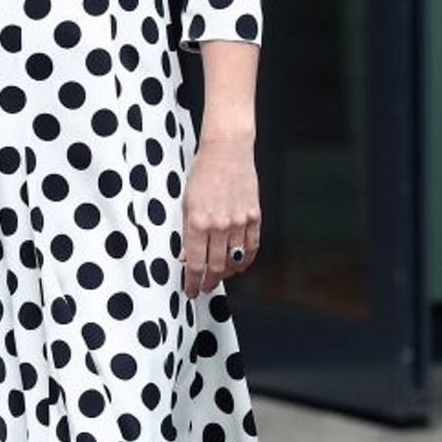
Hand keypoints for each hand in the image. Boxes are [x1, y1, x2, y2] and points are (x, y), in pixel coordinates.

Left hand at [182, 136, 260, 297]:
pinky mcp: (254, 216)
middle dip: (208, 282)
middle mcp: (220, 225)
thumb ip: (187, 232)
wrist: (227, 151)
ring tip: (219, 277)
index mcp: (198, 222)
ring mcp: (240, 222)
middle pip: (215, 267)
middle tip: (204, 288)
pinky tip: (239, 265)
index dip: (192, 282)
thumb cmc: (203, 173)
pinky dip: (246, 260)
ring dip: (226, 274)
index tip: (190, 290)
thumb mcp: (186, 203)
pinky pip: (252, 247)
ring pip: (235, 261)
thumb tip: (186, 256)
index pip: (195, 264)